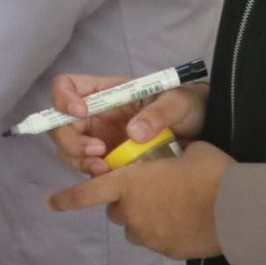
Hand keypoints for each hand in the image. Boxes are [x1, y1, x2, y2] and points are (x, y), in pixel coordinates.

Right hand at [46, 73, 208, 177]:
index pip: (66, 86)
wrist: (205, 133)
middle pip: (60, 123)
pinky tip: (110, 178)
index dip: (63, 99)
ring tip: (104, 168)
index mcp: (106, 92)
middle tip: (96, 151)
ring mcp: (100, 138)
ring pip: (68, 149)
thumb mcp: (178, 102)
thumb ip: (158, 113)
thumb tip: (134, 133)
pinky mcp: (108, 161)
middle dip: (71, 139)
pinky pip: (87, 168)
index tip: (82, 113)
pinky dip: (91, 175)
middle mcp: (96, 114)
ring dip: (78, 160)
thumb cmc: (189, 106)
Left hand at [47, 142, 232, 258]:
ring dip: (144, 218)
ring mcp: (149, 235)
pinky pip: (157, 240)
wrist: (240, 210)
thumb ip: (169, 156)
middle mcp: (132, 212)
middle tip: (151, 192)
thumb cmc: (211, 173)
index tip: (51, 204)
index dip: (68, 199)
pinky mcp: (167, 251)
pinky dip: (164, 232)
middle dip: (127, 202)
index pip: (89, 192)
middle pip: (116, 210)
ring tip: (171, 208)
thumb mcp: (189, 151)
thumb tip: (173, 158)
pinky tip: (186, 223)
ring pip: (136, 228)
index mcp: (130, 184)